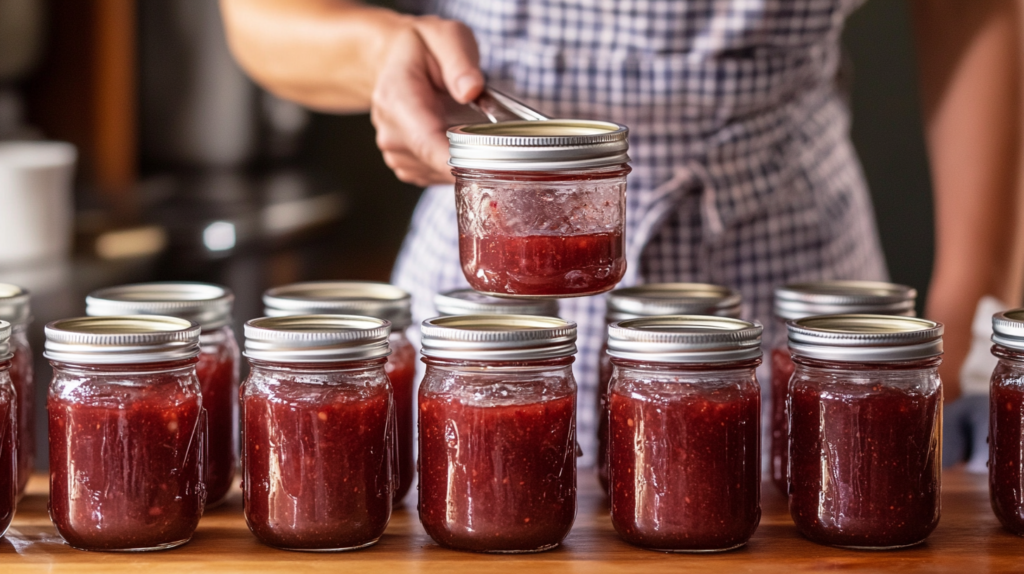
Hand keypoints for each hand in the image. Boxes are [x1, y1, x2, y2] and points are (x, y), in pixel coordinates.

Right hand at [371, 16, 483, 186]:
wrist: (396, 60)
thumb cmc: (424, 49)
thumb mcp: (446, 37)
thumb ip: (459, 61)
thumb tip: (470, 90)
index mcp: (397, 99)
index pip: (426, 142)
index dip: (457, 161)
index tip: (488, 166)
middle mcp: (391, 131)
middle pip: (437, 163)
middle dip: (472, 158)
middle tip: (499, 140)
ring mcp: (395, 152)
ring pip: (439, 173)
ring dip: (464, 161)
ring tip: (472, 130)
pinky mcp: (405, 165)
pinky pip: (435, 176)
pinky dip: (453, 165)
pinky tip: (458, 142)